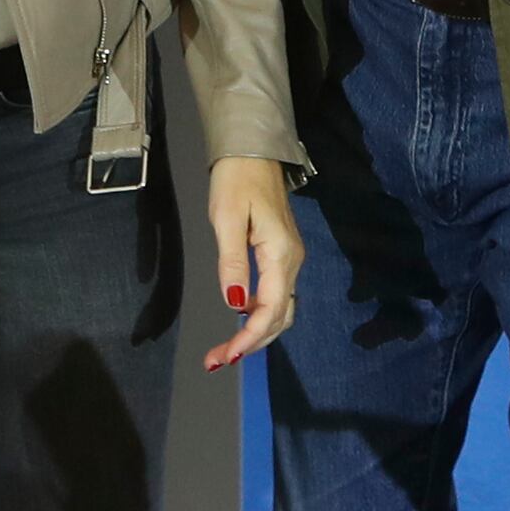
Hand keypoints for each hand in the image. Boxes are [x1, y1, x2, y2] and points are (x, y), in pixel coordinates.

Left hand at [201, 158, 300, 370]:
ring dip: (257, 333)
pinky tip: (239, 318)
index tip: (224, 356)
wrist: (253, 150)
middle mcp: (292, 262)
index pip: (269, 311)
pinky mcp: (282, 254)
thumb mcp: (226, 219)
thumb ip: (232, 262)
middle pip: (279, 317)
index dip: (248, 339)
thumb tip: (235, 304)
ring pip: (280, 309)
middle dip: (251, 343)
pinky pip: (277, 295)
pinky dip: (260, 315)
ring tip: (227, 348)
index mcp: (280, 255)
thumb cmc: (236, 180)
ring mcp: (290, 258)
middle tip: (217, 360)